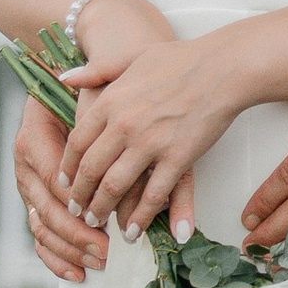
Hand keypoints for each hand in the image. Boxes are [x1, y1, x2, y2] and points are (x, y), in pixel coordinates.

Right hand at [13, 86, 110, 283]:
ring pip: (42, 228)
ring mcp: (29, 188)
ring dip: (70, 250)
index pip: (52, 179)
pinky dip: (57, 258)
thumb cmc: (86, 92)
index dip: (75, 204)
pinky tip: (78, 274)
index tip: (102, 220)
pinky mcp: (37, 203)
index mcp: (33, 138)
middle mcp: (26, 166)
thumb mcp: (93, 95)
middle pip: (46, 210)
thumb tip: (117, 154)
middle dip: (77, 234)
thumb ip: (98, 119)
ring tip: (99, 262)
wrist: (67, 88)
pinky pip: (41, 237)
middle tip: (106, 249)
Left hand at [57, 30, 238, 238]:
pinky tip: (132, 230)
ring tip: (96, 222)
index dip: (67, 167)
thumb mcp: (130, 57)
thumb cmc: (180, 59)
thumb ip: (96, 70)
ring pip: (115, 187)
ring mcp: (151, 144)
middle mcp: (124, 125)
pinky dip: (140, 217)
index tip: (64, 182)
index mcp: (110, 101)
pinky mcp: (178, 159)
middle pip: (90, 169)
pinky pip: (153, 196)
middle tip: (76, 209)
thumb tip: (65, 79)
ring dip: (102, 209)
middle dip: (80, 195)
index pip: (77, 142)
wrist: (223, 68)